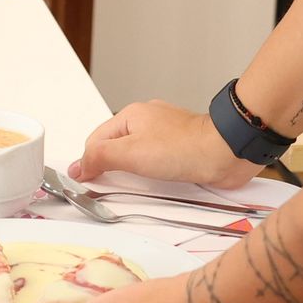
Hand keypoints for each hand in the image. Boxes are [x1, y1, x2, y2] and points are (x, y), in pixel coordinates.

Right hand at [74, 100, 250, 188]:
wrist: (224, 153)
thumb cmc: (184, 147)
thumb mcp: (131, 153)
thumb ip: (100, 158)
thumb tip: (77, 166)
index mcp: (131, 115)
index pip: (96, 140)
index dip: (89, 162)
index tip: (87, 182)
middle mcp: (147, 122)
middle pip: (115, 148)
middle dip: (111, 168)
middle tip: (108, 187)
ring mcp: (164, 136)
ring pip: (136, 156)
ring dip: (132, 173)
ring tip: (132, 187)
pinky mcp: (179, 150)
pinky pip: (156, 163)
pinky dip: (151, 175)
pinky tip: (154, 184)